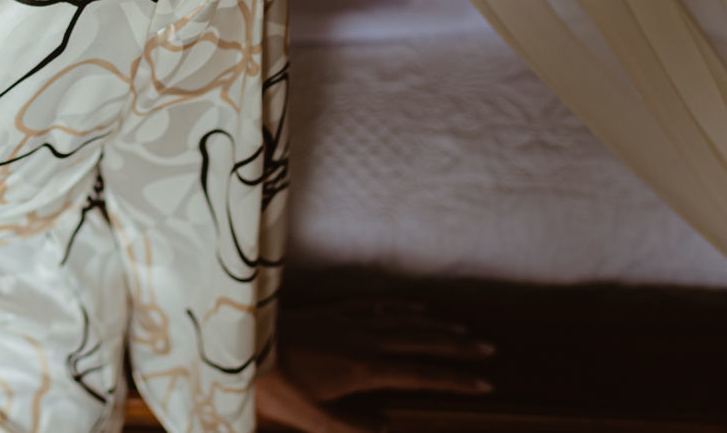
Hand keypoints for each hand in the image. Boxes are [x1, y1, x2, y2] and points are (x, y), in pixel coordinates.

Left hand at [254, 297, 495, 432]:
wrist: (237, 339)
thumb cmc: (271, 383)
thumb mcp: (309, 417)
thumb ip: (348, 428)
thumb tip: (387, 431)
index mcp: (363, 368)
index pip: (420, 375)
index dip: (453, 380)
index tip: (486, 383)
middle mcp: (361, 340)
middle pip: (420, 341)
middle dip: (456, 348)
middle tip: (488, 350)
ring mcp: (345, 321)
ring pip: (401, 321)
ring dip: (435, 326)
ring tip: (463, 330)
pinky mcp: (329, 311)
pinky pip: (373, 305)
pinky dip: (399, 307)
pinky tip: (414, 308)